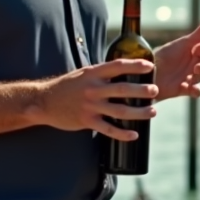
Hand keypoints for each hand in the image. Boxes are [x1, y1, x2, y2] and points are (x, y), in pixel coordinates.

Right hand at [39, 59, 157, 140]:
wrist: (44, 101)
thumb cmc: (67, 86)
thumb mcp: (83, 74)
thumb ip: (102, 73)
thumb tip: (123, 69)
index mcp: (93, 74)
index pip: (117, 66)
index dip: (135, 65)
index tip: (150, 66)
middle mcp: (93, 89)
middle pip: (122, 89)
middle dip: (142, 90)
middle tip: (155, 91)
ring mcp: (90, 106)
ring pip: (120, 111)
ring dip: (139, 112)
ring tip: (152, 112)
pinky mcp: (87, 121)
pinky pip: (108, 129)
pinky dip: (122, 133)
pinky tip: (134, 134)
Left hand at [154, 20, 199, 100]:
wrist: (148, 72)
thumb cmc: (164, 55)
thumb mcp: (180, 44)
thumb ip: (197, 35)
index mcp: (194, 51)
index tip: (197, 48)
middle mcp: (194, 64)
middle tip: (196, 68)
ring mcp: (191, 77)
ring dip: (199, 77)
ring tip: (190, 78)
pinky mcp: (185, 89)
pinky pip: (197, 91)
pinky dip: (195, 90)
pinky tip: (186, 87)